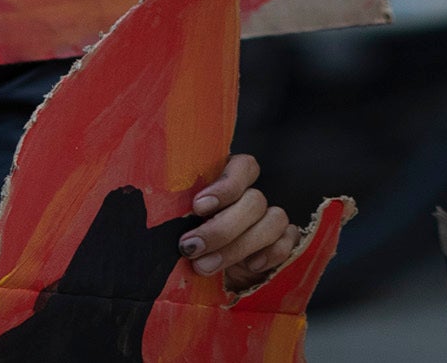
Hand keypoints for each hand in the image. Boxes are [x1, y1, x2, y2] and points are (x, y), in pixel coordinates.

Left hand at [179, 152, 300, 290]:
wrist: (205, 280)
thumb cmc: (188, 247)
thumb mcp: (178, 227)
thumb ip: (175, 214)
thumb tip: (156, 205)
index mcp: (229, 185)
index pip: (243, 167)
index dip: (226, 185)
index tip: (198, 207)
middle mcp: (252, 198)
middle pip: (254, 200)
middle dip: (221, 229)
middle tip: (191, 248)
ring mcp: (270, 221)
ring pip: (273, 220)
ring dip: (239, 246)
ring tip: (205, 267)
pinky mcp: (283, 244)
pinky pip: (290, 239)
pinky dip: (272, 253)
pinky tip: (249, 266)